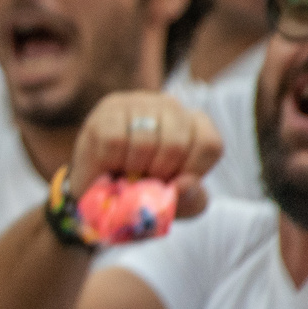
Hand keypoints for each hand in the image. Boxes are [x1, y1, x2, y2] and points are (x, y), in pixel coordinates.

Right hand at [67, 92, 222, 219]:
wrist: (99, 193)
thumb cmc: (144, 193)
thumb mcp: (176, 205)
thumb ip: (192, 200)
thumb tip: (185, 184)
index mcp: (196, 127)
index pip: (209, 145)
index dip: (191, 172)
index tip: (172, 182)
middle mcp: (172, 107)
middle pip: (176, 144)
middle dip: (157, 173)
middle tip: (144, 179)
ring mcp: (140, 103)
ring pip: (145, 141)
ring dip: (132, 169)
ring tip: (125, 171)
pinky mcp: (110, 108)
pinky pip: (114, 140)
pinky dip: (110, 161)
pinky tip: (108, 162)